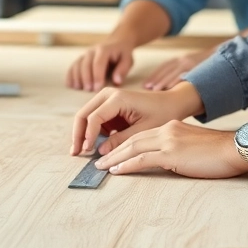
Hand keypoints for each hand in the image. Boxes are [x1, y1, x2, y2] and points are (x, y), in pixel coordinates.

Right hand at [67, 38, 134, 91]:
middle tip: (88, 90)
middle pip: (85, 64)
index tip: (97, 88)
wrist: (116, 42)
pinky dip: (70, 76)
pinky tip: (70, 85)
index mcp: (104, 49)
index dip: (97, 76)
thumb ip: (123, 70)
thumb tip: (116, 81)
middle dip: (86, 78)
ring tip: (79, 89)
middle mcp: (92, 50)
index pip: (98, 63)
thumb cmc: (122, 54)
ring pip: (77, 65)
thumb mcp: (128, 59)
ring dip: (76, 77)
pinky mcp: (80, 59)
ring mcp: (85, 54)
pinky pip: (72, 67)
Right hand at [70, 82, 204, 156]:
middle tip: (75, 154)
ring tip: (80, 152)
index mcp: (118, 98)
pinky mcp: (108, 105)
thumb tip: (100, 152)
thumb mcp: (143, 130)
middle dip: (78, 134)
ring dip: (82, 133)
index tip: (87, 152)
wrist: (171, 103)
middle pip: (83, 114)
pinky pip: (94, 118)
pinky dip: (90, 131)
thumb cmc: (162, 114)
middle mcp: (108, 94)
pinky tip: (91, 146)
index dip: (88, 136)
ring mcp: (107, 98)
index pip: (94, 118)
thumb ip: (121, 140)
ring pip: (85, 116)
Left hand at [94, 121, 247, 179]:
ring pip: (133, 147)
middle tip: (98, 159)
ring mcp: (169, 140)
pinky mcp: (172, 153)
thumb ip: (177, 148)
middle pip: (132, 138)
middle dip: (113, 149)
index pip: (141, 134)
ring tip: (101, 166)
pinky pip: (142, 158)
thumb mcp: (192, 146)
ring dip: (114, 157)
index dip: (123, 143)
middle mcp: (167, 129)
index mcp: (172, 127)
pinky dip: (126, 164)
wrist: (234, 149)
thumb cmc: (218, 152)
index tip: (112, 153)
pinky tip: (116, 170)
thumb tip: (165, 159)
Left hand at [144, 47, 214, 90]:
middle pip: (166, 69)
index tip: (145, 85)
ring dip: (163, 80)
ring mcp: (191, 62)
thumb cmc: (207, 65)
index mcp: (181, 60)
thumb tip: (171, 89)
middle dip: (156, 79)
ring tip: (155, 90)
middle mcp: (184, 60)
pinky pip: (186, 74)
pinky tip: (171, 87)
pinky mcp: (198, 66)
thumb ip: (182, 74)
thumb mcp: (193, 66)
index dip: (154, 75)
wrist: (224, 55)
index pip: (163, 67)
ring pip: (174, 72)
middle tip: (147, 88)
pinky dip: (178, 80)